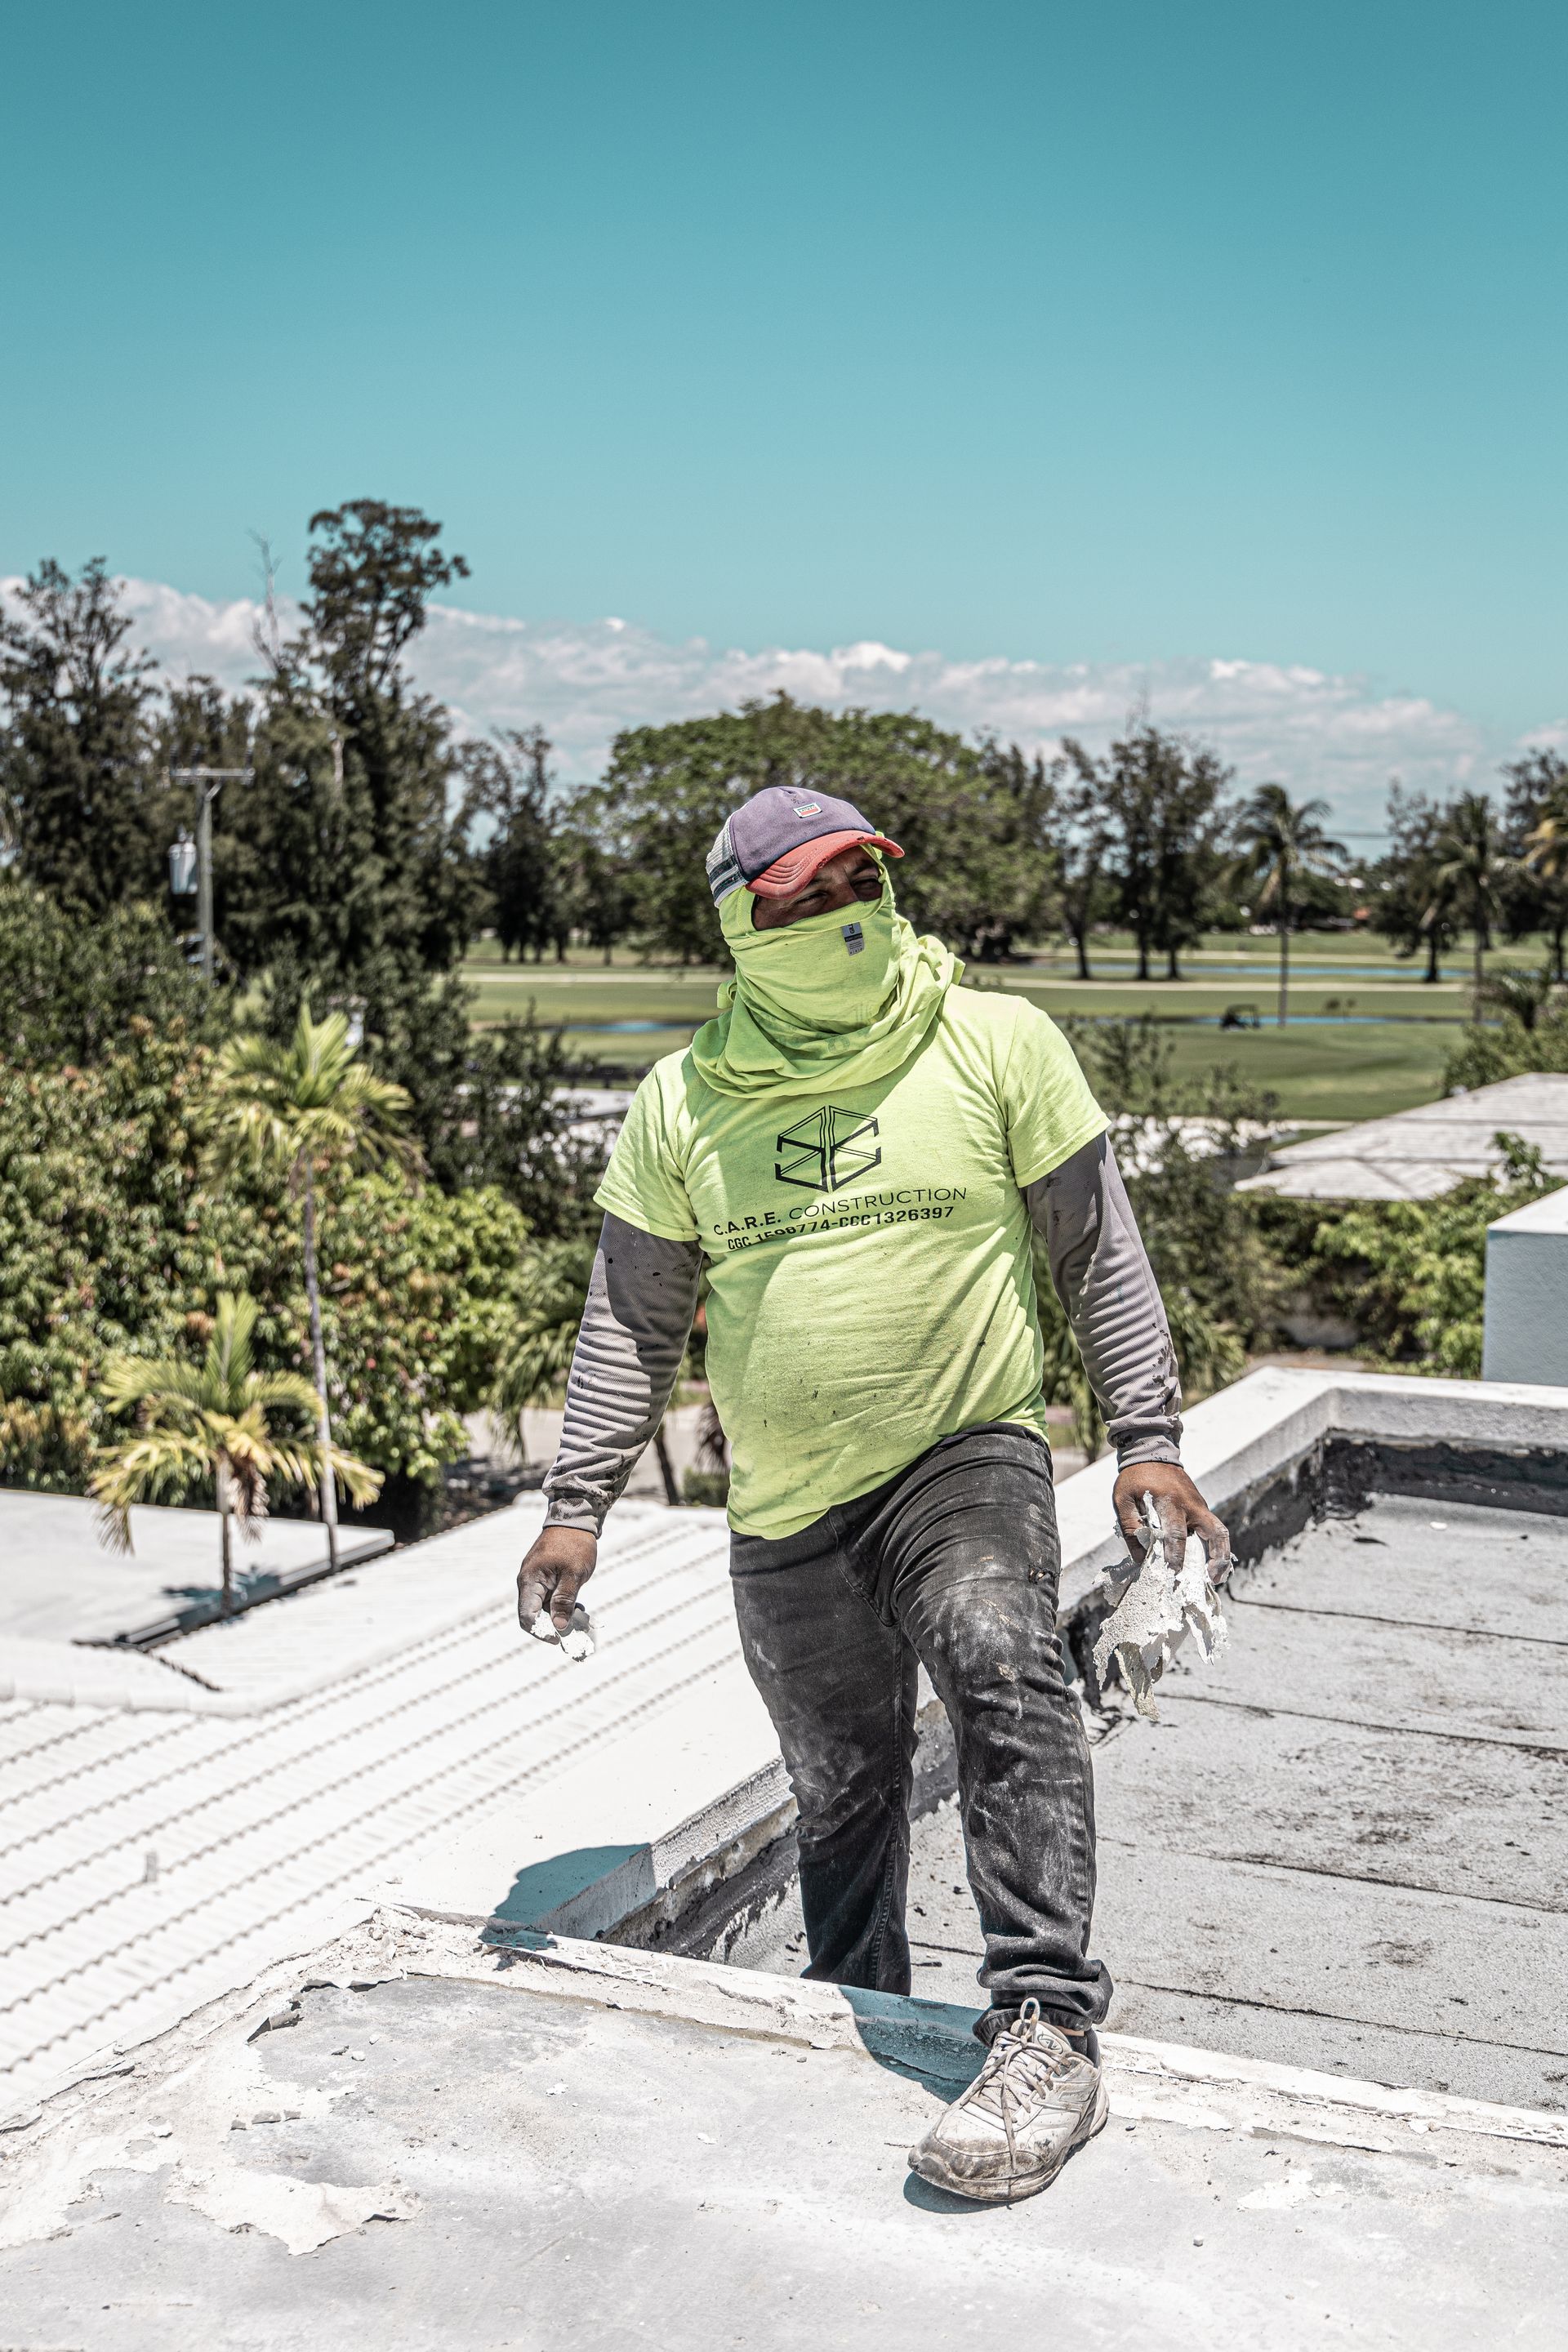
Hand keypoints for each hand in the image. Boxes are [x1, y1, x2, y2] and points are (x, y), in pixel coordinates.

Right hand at [517, 1524, 597, 1637]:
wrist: (575, 1518)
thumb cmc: (575, 1544)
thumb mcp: (573, 1574)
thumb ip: (564, 1600)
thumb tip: (558, 1626)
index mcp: (530, 1581)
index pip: (527, 1617)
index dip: (541, 1632)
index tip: (559, 1639)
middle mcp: (528, 1582)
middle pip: (534, 1615)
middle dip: (553, 1626)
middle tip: (575, 1632)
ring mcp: (536, 1579)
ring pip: (543, 1607)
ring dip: (560, 1615)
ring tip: (581, 1617)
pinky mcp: (545, 1576)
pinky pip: (549, 1597)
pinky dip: (562, 1604)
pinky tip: (578, 1606)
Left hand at [1113, 1461, 1231, 1586]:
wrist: (1151, 1453)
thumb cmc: (1135, 1479)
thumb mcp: (1123, 1500)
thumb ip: (1131, 1528)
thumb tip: (1141, 1559)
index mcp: (1169, 1502)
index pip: (1175, 1534)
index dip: (1175, 1556)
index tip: (1172, 1574)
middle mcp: (1190, 1505)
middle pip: (1214, 1532)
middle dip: (1216, 1557)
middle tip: (1212, 1579)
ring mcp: (1199, 1506)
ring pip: (1219, 1531)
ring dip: (1221, 1555)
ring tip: (1215, 1577)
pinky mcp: (1201, 1508)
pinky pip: (1212, 1529)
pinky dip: (1214, 1547)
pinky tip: (1208, 1564)